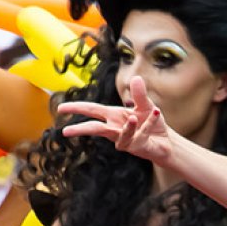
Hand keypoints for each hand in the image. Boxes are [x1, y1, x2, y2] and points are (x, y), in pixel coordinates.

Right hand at [58, 76, 175, 162]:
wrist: (166, 141)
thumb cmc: (151, 123)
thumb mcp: (146, 105)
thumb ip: (140, 94)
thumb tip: (136, 78)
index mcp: (113, 116)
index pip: (92, 111)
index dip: (77, 108)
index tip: (60, 108)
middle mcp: (115, 129)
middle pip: (95, 129)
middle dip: (81, 129)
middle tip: (65, 131)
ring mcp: (124, 140)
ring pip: (120, 136)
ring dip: (128, 127)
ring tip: (133, 117)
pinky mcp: (136, 147)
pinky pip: (140, 135)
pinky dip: (149, 123)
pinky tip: (155, 113)